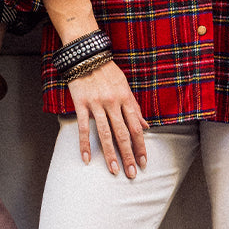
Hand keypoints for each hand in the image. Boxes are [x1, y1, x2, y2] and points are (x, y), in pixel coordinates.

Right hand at [68, 59, 147, 176]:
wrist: (86, 54)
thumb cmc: (107, 71)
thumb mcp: (125, 86)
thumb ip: (135, 107)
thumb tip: (147, 126)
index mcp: (125, 98)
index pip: (136, 128)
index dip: (141, 146)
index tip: (143, 162)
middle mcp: (113, 103)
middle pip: (123, 134)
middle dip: (129, 156)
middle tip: (132, 173)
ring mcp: (96, 104)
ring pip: (105, 134)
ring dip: (110, 155)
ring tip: (114, 171)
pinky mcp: (81, 104)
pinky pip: (84, 128)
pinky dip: (84, 144)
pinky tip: (86, 158)